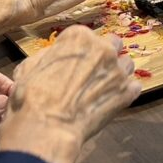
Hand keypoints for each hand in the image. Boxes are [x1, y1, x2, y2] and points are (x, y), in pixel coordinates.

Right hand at [0, 26, 140, 162]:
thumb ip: (49, 55)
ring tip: (103, 88)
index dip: (78, 50)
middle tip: (92, 73)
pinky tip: (111, 100)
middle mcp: (103, 48)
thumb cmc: (32, 97)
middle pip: (111, 45)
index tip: (74, 62)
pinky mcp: (127, 91)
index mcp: (79, 37)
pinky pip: (133, 86)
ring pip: (126, 64)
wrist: (48, 127)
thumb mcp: (28, 67)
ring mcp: (118, 70)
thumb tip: (57, 55)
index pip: (84, 36)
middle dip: (103, 56)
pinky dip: (125, 93)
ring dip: (117, 73)